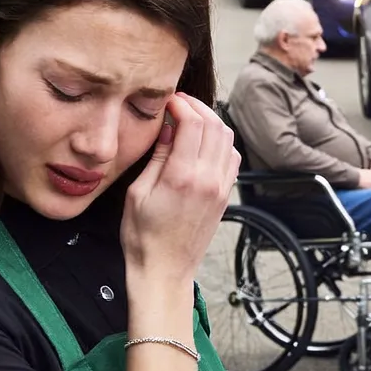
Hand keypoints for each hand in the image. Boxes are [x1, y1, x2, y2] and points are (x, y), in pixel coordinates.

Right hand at [121, 93, 239, 284]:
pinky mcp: (225, 196)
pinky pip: (232, 159)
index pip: (193, 124)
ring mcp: (221, 188)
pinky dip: (221, 142)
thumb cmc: (143, 237)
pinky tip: (204, 143)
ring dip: (212, 122)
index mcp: (182, 177)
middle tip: (179, 103)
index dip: (181, 104)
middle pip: (214, 125)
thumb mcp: (137, 193)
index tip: (168, 100)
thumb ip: (156, 157)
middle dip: (197, 107)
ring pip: (227, 139)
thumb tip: (167, 128)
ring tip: (191, 118)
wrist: (165, 270)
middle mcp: (208, 179)